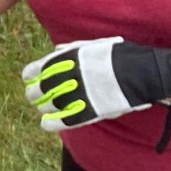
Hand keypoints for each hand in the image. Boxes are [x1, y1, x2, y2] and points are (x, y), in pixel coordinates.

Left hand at [21, 37, 170, 131]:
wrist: (142, 72)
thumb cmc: (120, 57)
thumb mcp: (95, 46)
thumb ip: (73, 49)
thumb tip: (56, 49)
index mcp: (68, 60)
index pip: (37, 69)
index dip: (30, 76)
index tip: (29, 79)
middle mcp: (69, 77)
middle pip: (40, 89)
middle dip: (34, 93)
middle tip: (34, 96)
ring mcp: (78, 96)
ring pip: (49, 105)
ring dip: (43, 107)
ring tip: (43, 109)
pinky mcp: (88, 112)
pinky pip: (63, 121)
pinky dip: (51, 124)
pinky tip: (46, 124)